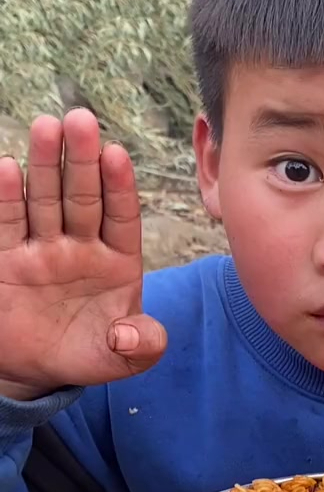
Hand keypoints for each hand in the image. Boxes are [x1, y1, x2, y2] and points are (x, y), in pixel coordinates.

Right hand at [0, 109, 166, 400]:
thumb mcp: (122, 358)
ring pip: (44, 200)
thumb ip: (142, 345)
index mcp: (118, 261)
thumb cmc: (88, 354)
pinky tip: (8, 167)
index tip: (117, 155)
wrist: (37, 371)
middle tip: (81, 120)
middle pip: (82, 197)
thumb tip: (131, 333)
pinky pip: (7, 223)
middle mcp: (80, 246)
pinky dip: (6, 198)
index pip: (122, 217)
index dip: (120, 187)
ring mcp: (42, 248)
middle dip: (82, 160)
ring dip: (45, 165)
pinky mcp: (6, 258)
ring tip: (47, 127)